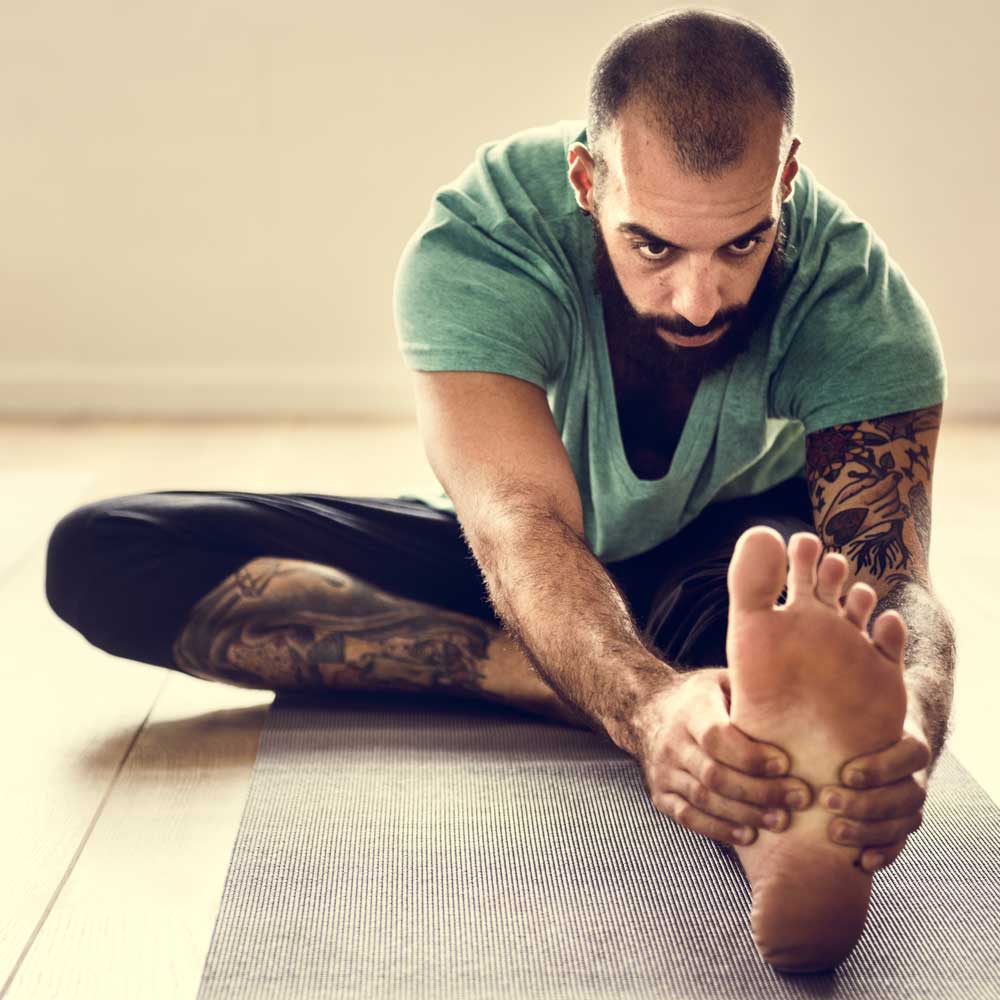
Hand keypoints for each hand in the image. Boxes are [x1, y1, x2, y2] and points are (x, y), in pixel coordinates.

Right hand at [632, 668, 812, 848]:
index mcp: (690, 709)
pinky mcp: (660, 794)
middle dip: (759, 791)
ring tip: (781, 820)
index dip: (751, 756)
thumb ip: (750, 690)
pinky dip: (719, 829)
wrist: (646, 710)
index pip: (716, 737)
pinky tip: (748, 834)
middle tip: (798, 798)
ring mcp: (663, 770)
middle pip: (714, 774)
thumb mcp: (720, 680)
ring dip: (745, 814)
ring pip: (704, 799)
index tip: (785, 764)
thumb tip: (797, 692)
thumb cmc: (700, 697)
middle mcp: (671, 741)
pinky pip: (688, 818)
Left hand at [817, 711, 930, 872]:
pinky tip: (861, 862)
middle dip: (867, 802)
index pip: (912, 755)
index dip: (882, 768)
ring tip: (834, 832)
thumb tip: (800, 693)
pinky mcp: (900, 826)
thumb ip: (836, 709)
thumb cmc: (852, 724)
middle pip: (908, 795)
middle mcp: (914, 776)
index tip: (846, 774)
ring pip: (905, 822)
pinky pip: (900, 845)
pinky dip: (883, 854)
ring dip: (870, 831)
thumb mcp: (851, 712)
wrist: (872, 743)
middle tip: (827, 801)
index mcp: (908, 745)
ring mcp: (910, 804)